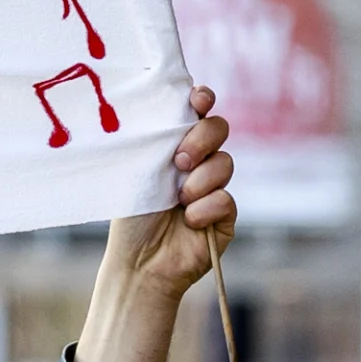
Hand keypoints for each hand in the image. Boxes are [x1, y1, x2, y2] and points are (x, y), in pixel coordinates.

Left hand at [71, 85, 236, 361]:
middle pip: (219, 128)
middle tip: (180, 161)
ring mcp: (215, 188)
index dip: (202, 99)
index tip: (197, 100)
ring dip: (202, 179)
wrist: (140, 263)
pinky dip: (207, 208)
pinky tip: (190, 221)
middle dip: (202, 139)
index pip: (198, 110)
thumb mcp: (138, 170)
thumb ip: (155, 139)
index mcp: (176, 145)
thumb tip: (169, 105)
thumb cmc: (132, 216)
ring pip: (225, 163)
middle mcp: (199, 162)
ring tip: (180, 199)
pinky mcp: (226, 216)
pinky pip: (227, 199)